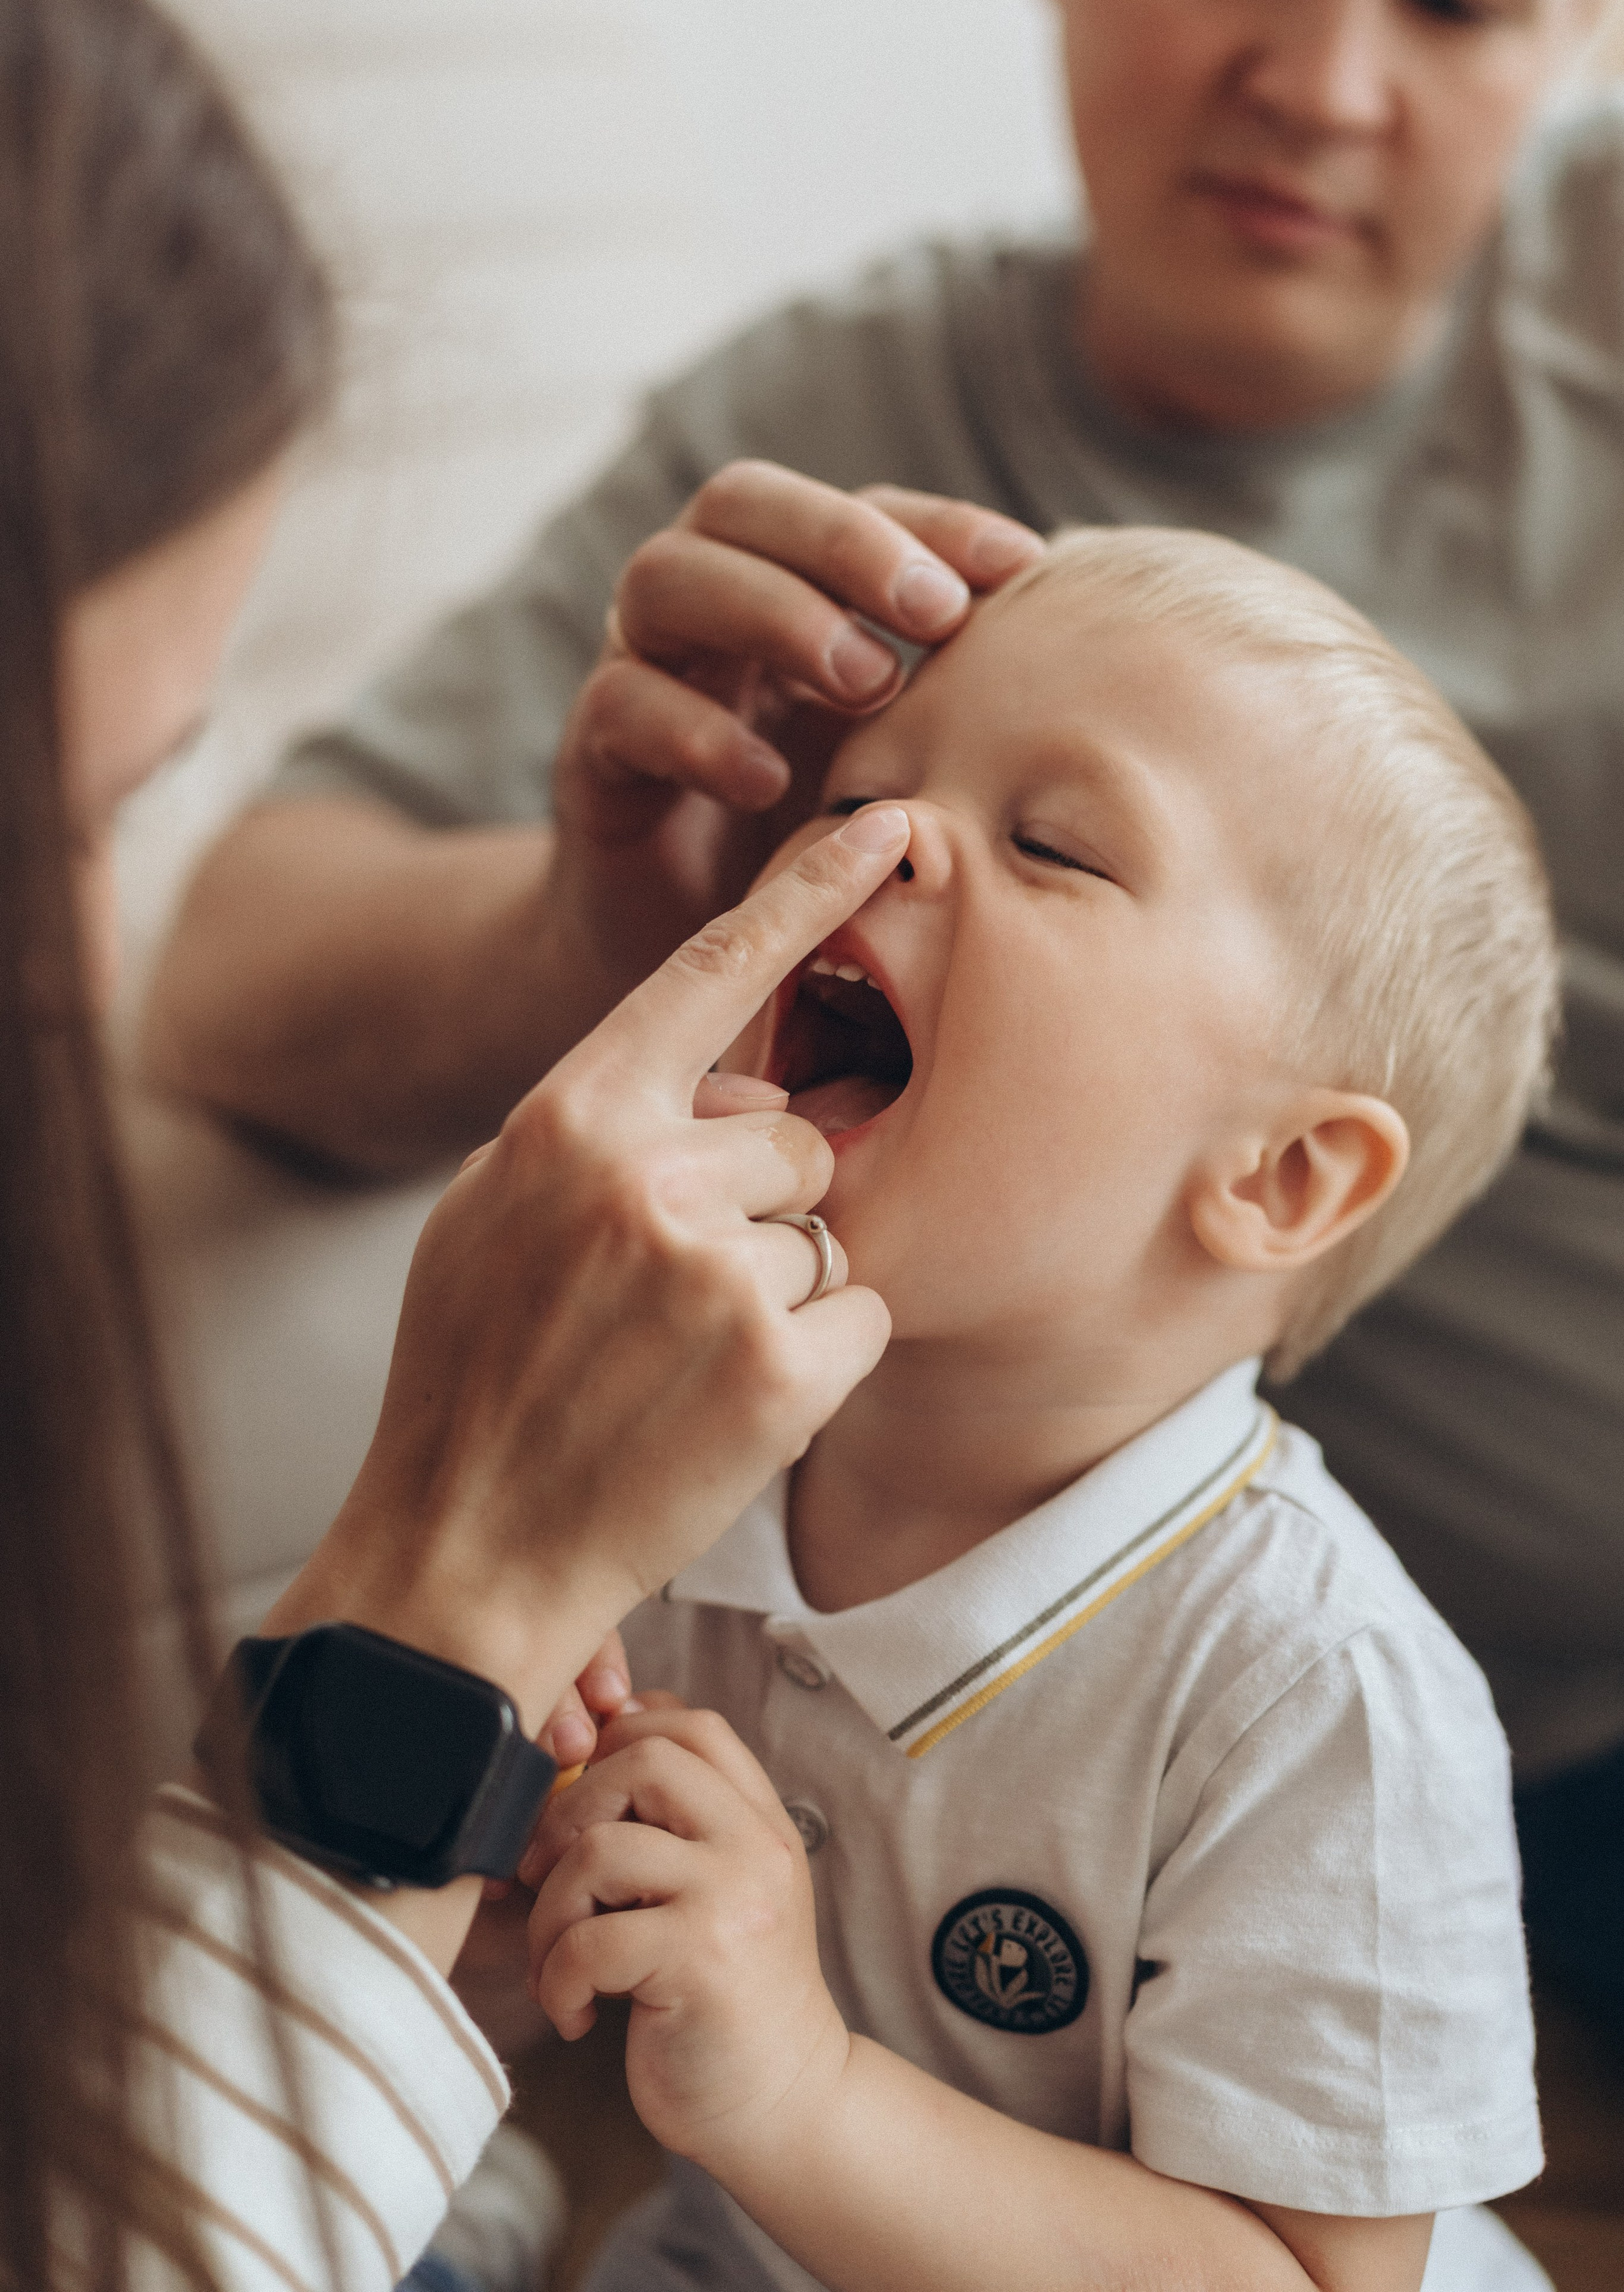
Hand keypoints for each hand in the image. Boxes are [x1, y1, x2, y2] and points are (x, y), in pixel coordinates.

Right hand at [266, 804, 913, 1732]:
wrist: (464, 1548)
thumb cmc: (475, 1372)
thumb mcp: (495, 1210)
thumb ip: (603, 1128)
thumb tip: (721, 1089)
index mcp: (573, 1117)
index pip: (712, 976)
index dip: (808, 896)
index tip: (888, 825)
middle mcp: (650, 1174)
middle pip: (793, 1138)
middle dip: (760, 1206)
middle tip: (671, 1297)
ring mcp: (720, 1271)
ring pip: (825, 1234)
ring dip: (780, 1292)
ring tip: (679, 1362)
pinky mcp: (784, 1368)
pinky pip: (861, 1317)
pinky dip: (815, 1364)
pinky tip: (725, 1406)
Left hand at [524, 1708, 849, 2170]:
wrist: (784, 2106)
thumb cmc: (726, 1999)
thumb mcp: (719, 1891)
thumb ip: (678, 1825)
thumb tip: (594, 1743)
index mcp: (760, 1822)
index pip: (689, 1724)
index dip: (619, 1739)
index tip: (582, 1805)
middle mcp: (755, 1847)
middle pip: (641, 1762)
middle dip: (568, 1815)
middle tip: (545, 1879)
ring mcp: (732, 1899)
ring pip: (600, 1849)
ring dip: (550, 1910)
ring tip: (558, 1961)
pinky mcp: (698, 1962)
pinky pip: (587, 1940)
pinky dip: (557, 1979)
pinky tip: (575, 2011)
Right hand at [546, 463, 1042, 997]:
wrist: (695, 962)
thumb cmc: (818, 852)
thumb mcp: (902, 768)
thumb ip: (962, 708)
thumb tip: (1094, 662)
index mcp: (787, 591)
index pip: (854, 507)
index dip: (934, 520)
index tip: (1023, 563)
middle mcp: (704, 610)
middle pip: (739, 504)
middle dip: (844, 543)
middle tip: (937, 614)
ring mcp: (636, 672)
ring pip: (665, 579)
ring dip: (775, 614)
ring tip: (865, 684)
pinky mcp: (591, 757)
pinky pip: (620, 708)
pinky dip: (697, 732)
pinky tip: (769, 782)